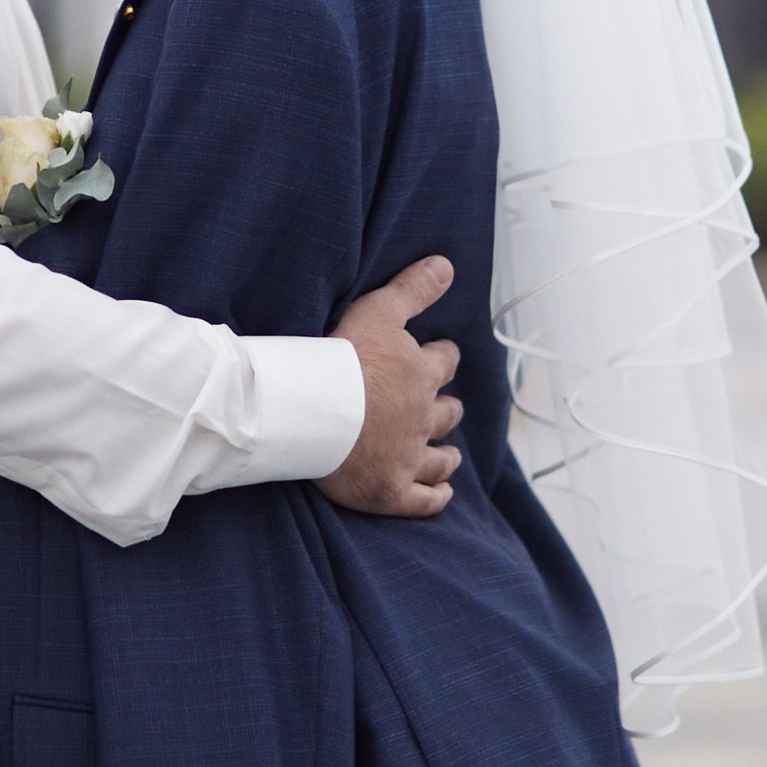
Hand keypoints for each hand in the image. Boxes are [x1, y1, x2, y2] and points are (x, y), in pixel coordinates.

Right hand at [317, 258, 463, 518]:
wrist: (316, 411)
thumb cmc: (343, 359)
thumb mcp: (379, 310)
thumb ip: (413, 288)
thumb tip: (446, 265)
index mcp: (419, 375)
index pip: (442, 362)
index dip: (442, 356)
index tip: (442, 354)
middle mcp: (422, 417)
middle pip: (446, 413)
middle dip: (447, 408)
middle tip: (446, 407)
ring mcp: (408, 457)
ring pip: (439, 459)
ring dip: (446, 456)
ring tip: (450, 455)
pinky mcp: (391, 490)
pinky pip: (422, 501)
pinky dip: (434, 498)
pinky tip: (441, 496)